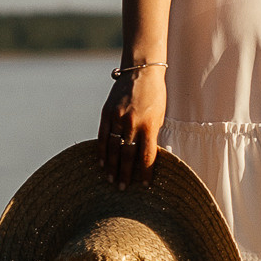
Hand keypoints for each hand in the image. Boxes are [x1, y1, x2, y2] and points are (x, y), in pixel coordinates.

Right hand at [99, 63, 167, 186]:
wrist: (141, 71)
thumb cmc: (155, 95)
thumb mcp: (159, 116)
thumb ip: (152, 136)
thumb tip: (146, 158)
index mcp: (149, 126)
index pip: (146, 156)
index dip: (144, 172)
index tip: (143, 185)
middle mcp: (132, 123)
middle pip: (127, 155)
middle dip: (125, 174)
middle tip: (122, 189)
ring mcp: (118, 118)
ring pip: (113, 148)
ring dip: (112, 166)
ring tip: (111, 180)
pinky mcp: (107, 113)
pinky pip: (103, 136)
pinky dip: (102, 151)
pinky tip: (101, 162)